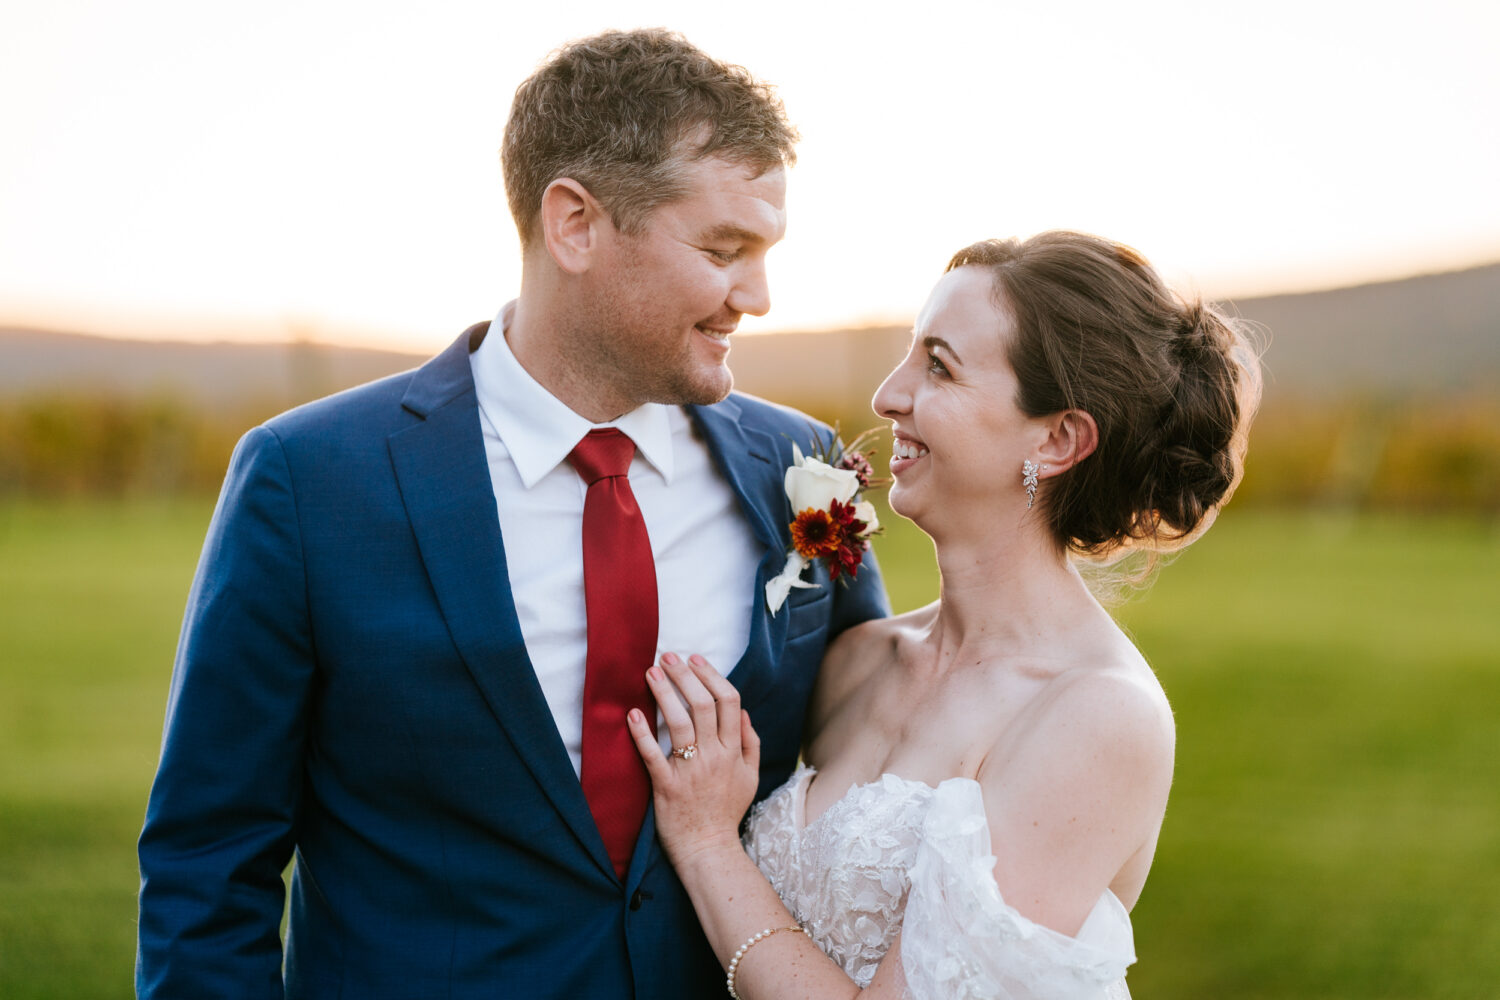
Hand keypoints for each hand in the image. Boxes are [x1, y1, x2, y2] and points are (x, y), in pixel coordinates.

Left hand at [627, 653, 760, 869]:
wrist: (708, 850)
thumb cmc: (726, 812)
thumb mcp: (749, 777)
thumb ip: (750, 744)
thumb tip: (743, 714)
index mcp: (734, 751)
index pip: (728, 701)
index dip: (711, 675)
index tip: (694, 659)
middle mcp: (714, 756)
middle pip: (702, 705)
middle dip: (685, 675)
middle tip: (667, 656)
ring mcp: (690, 771)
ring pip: (679, 723)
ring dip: (664, 693)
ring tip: (651, 672)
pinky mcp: (666, 786)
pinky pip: (652, 755)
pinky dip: (642, 733)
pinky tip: (632, 713)